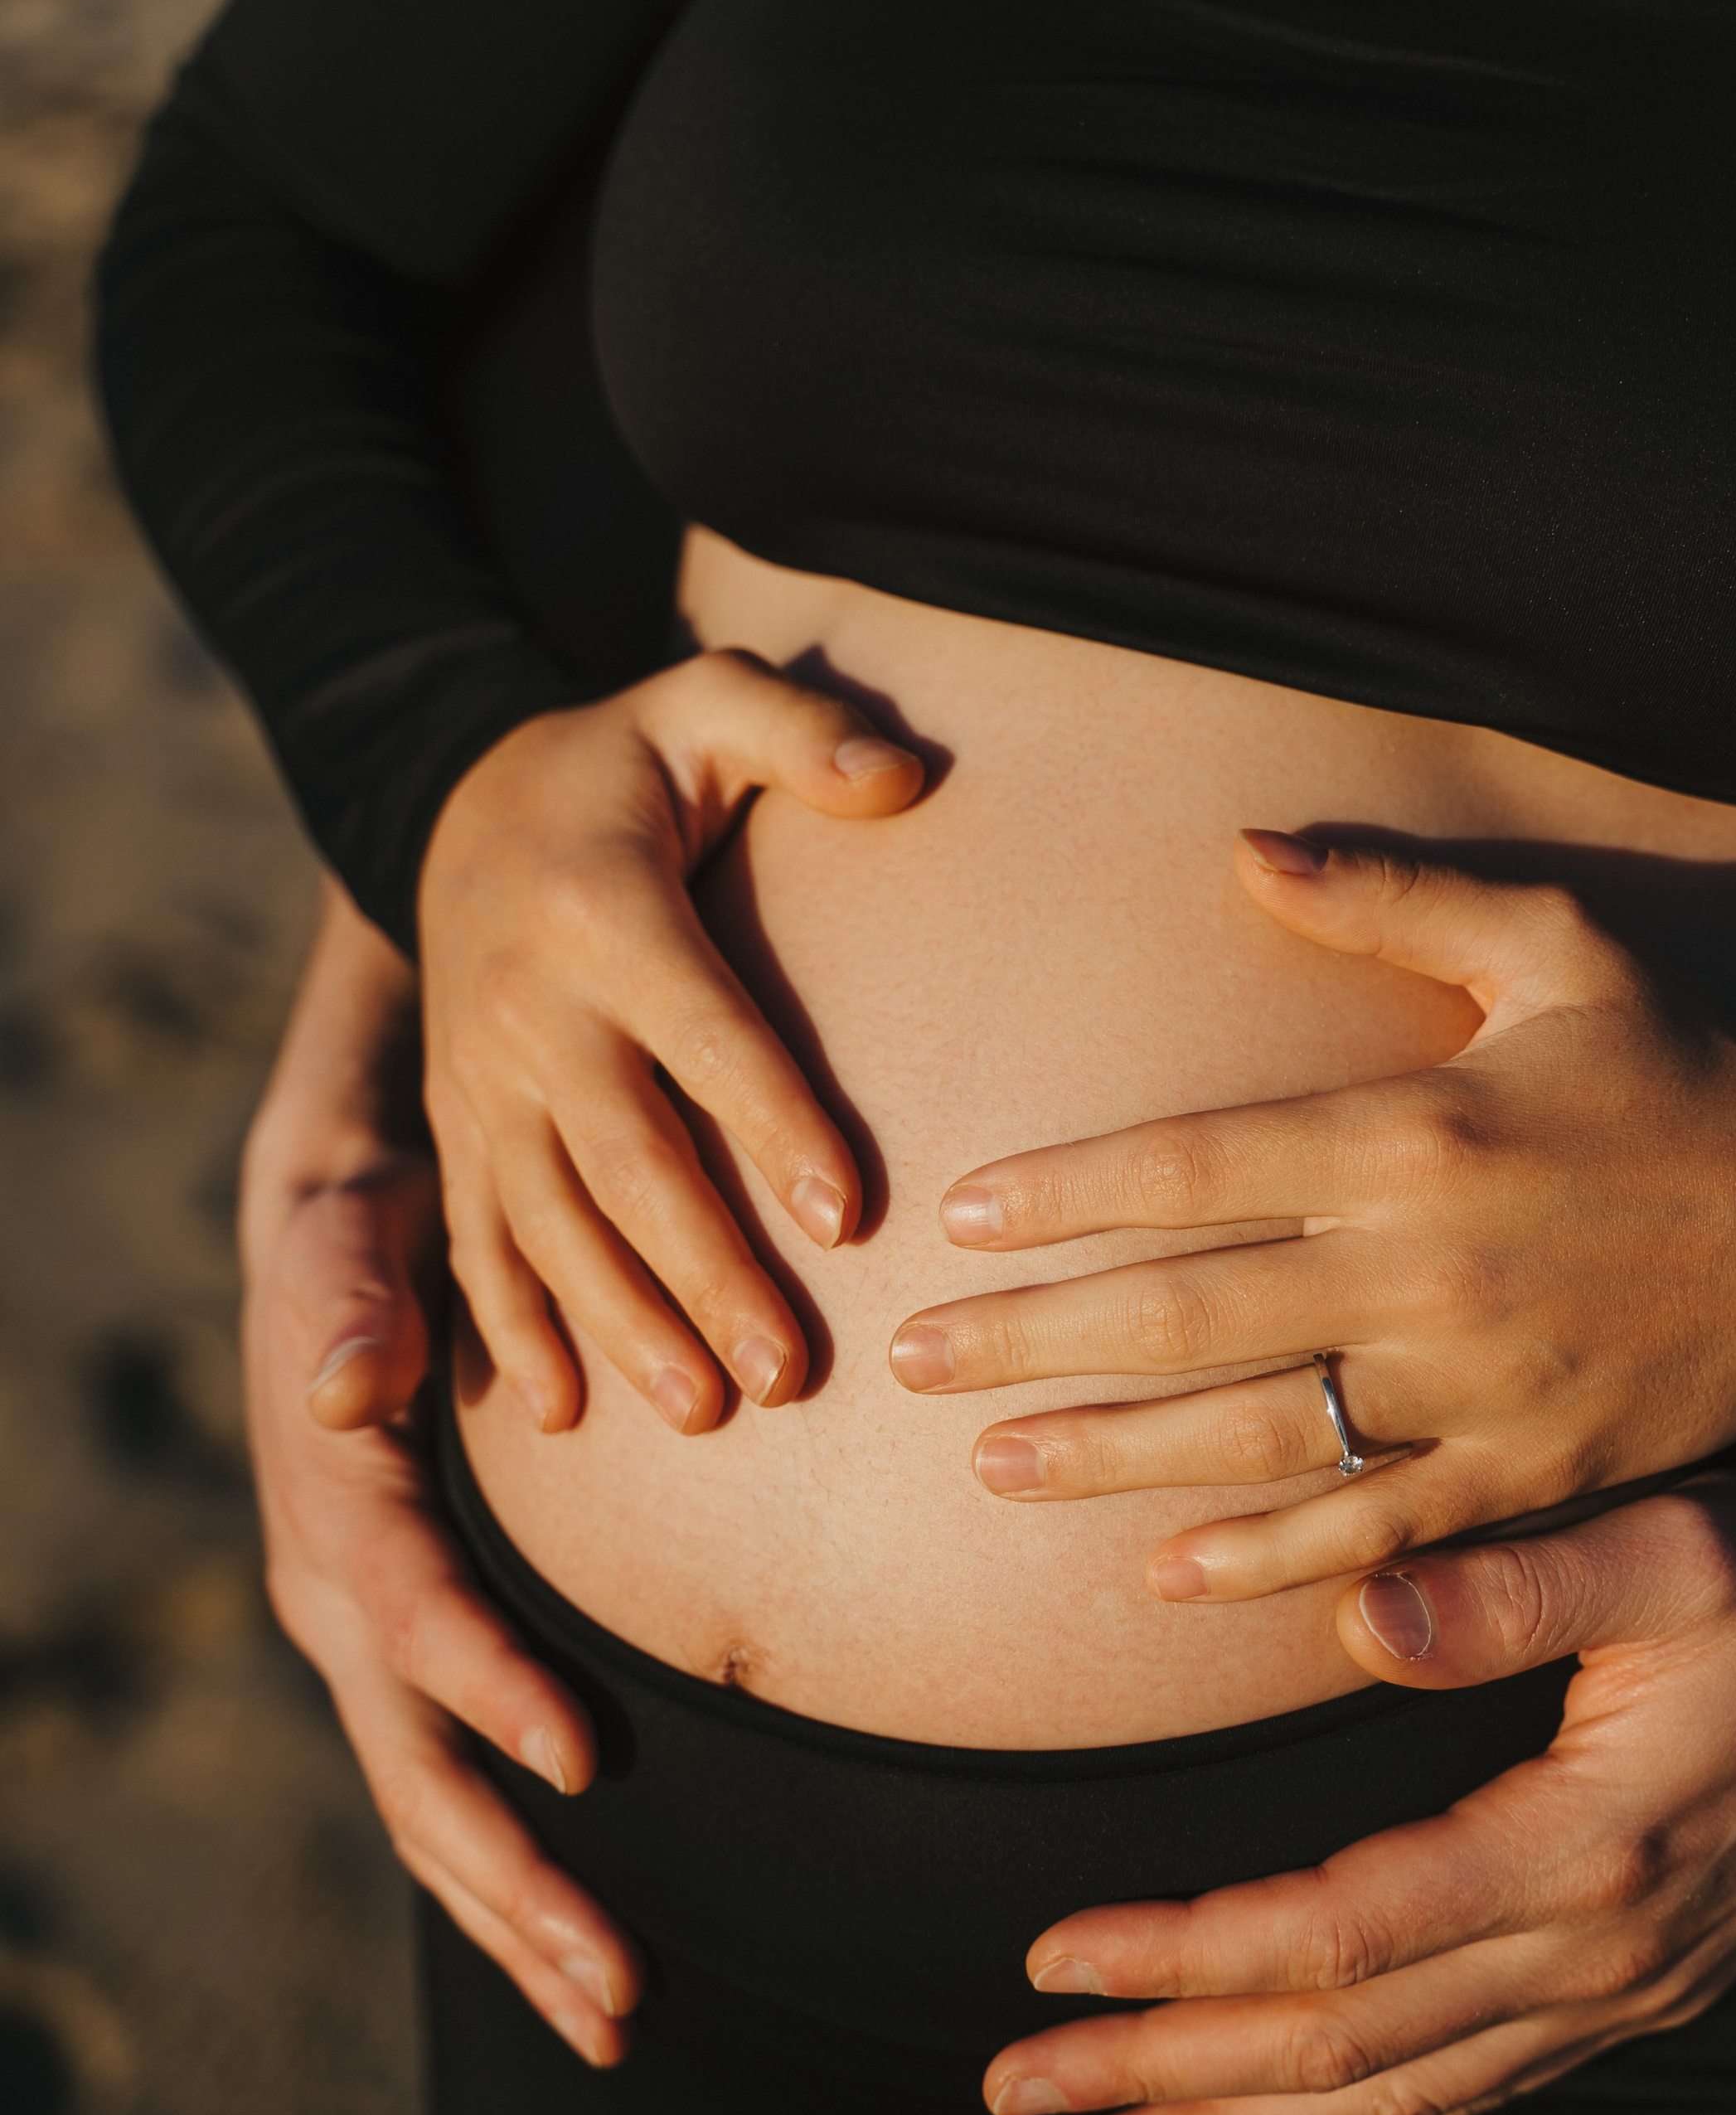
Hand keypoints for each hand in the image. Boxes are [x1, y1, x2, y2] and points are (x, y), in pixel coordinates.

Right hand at [244, 882, 640, 2065]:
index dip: (493, 1690)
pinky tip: (581, 1954)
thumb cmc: (361, 1232)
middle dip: (515, 1888)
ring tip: (617, 2023)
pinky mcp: (403, 1657)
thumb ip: (357, 1306)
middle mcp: (338, 1606)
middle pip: (419, 1774)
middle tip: (619, 1992)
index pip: (420, 1621)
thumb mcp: (349, 1239)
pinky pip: (451, 1785)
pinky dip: (511, 1879)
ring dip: (519, 1922)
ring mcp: (364, 1647)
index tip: (587, 1761)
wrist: (331, 1242)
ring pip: (432, 1814)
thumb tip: (355, 1385)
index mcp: (339, 1516)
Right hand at [419, 650, 922, 1435]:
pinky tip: (555, 1413)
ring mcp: (482, 1080)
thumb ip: (801, 728)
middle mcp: (528, 1009)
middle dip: (705, 1272)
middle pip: (625, 1160)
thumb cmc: (624, 763)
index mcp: (605, 914)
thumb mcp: (704, 701)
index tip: (848, 1216)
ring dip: (621, 1322)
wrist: (455, 799)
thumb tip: (902, 774)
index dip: (773, 1124)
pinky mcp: (456, 1125)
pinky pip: (476, 1237)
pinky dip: (508, 1328)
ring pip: (548, 1221)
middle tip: (788, 1375)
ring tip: (702, 1409)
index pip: (703, 1034)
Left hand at [893, 831, 1735, 1592]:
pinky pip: (1372, 1531)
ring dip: (1111, 1457)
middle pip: (1189, 1312)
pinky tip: (1164, 1575)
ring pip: (1257, 1434)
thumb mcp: (1562, 943)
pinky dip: (1265, 1560)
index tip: (958, 1218)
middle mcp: (1428, 1267)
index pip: (1197, 1164)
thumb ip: (1394, 892)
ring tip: (989, 1466)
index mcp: (1418, 1130)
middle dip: (1034, 1339)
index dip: (1064, 1194)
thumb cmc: (1681, 1075)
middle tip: (911, 1359)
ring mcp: (1475, 1386)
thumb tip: (1244, 848)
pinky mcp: (1527, 1474)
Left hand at [980, 1441, 1735, 2114]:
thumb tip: (1364, 1619)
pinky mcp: (1635, 1989)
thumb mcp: (1675, 1547)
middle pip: (1342, 2045)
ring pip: (1396, 2094)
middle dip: (1162, 2074)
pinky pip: (1471, 2091)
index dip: (1190, 1956)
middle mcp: (1595, 1953)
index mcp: (1584, 1848)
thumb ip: (1517, 1585)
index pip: (1343, 1935)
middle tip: (1015, 2094)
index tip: (1053, 1957)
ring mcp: (1620, 1992)